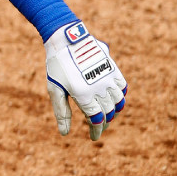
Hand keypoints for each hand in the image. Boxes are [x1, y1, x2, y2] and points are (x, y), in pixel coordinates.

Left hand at [44, 21, 126, 140]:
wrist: (66, 38)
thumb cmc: (57, 65)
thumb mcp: (54, 89)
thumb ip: (61, 112)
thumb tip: (65, 133)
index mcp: (84, 96)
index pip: (96, 120)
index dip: (96, 131)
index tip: (93, 137)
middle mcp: (99, 89)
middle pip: (108, 113)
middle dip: (103, 123)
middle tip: (97, 126)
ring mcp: (108, 78)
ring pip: (118, 102)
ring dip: (114, 111)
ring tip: (107, 115)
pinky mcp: (112, 68)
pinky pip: (122, 88)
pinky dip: (120, 96)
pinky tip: (114, 99)